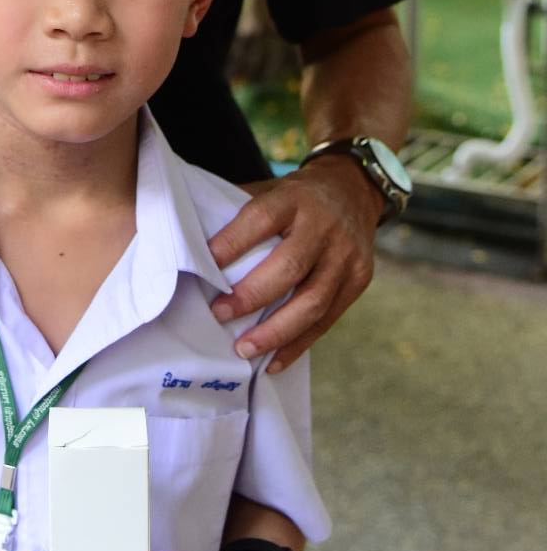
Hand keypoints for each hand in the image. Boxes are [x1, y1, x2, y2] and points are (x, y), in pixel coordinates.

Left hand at [206, 158, 379, 372]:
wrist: (353, 189)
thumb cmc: (296, 197)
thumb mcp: (271, 190)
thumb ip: (239, 212)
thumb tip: (191, 242)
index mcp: (294, 198)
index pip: (261, 219)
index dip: (232, 243)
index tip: (205, 264)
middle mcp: (324, 226)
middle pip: (289, 266)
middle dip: (251, 296)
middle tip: (219, 314)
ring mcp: (346, 256)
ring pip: (312, 301)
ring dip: (275, 332)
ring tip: (244, 349)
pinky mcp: (359, 281)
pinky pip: (328, 320)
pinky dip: (298, 344)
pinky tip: (273, 360)